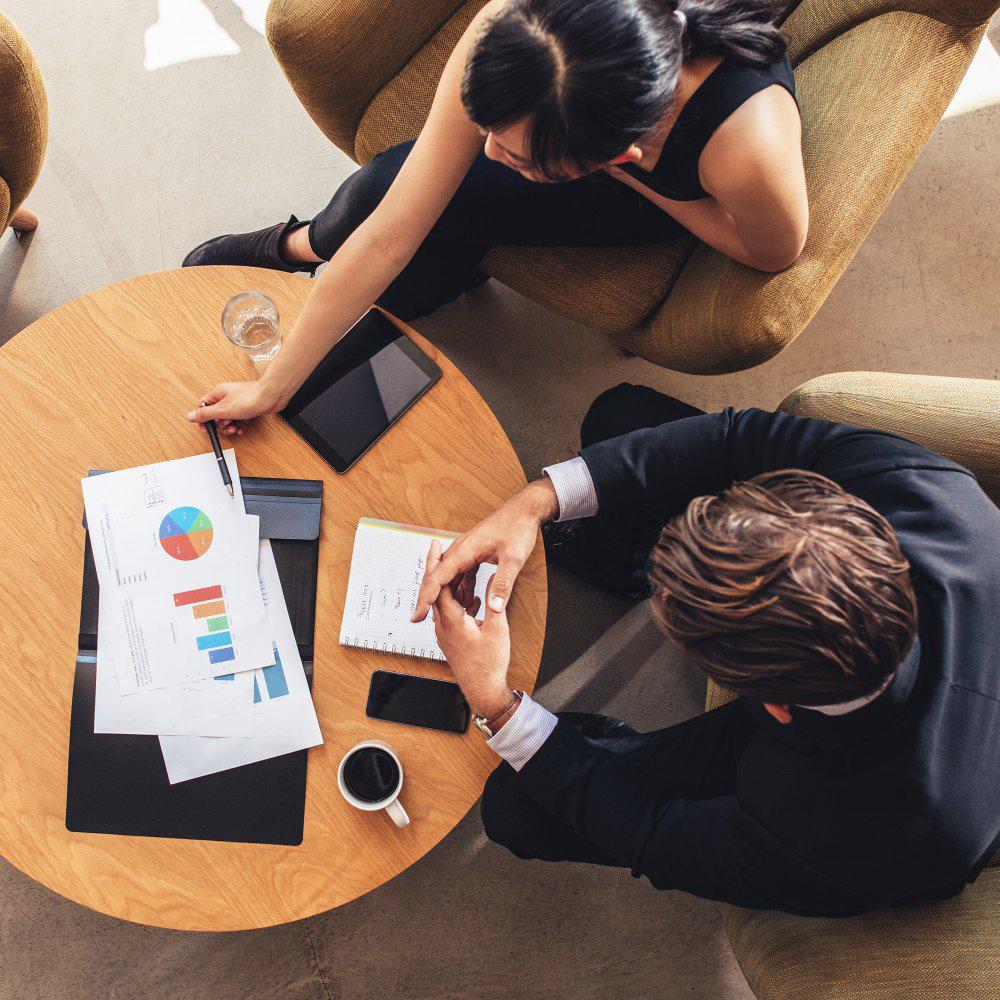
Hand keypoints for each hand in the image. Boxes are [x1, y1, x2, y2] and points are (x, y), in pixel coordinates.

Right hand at [186, 381, 278, 436]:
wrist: (271, 397)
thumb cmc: (249, 398)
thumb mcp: (223, 409)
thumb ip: (206, 414)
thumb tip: (190, 416)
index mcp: (217, 394)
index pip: (203, 407)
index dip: (203, 420)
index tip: (207, 429)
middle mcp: (226, 397)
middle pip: (216, 416)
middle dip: (220, 425)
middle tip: (227, 425)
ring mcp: (236, 403)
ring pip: (228, 419)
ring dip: (230, 427)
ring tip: (236, 428)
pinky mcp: (246, 409)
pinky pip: (238, 420)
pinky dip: (239, 426)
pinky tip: (242, 429)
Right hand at [411, 478, 557, 622]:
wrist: (525, 509)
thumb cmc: (518, 528)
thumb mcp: (514, 559)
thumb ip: (503, 584)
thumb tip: (494, 608)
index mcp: (465, 550)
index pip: (438, 577)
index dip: (427, 598)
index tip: (418, 615)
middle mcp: (461, 549)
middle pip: (437, 577)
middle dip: (428, 598)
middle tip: (419, 618)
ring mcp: (466, 551)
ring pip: (448, 576)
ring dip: (446, 595)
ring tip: (446, 615)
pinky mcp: (473, 553)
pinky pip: (461, 573)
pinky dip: (461, 588)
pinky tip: (466, 601)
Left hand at [430, 549, 511, 718]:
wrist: (483, 691)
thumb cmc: (489, 665)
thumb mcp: (498, 629)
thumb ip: (494, 602)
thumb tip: (494, 580)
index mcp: (452, 621)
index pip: (438, 586)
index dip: (437, 564)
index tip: (437, 546)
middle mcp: (443, 626)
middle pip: (436, 591)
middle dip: (439, 569)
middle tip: (440, 548)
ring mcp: (445, 633)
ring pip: (444, 602)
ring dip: (451, 586)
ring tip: (462, 572)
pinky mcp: (451, 639)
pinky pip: (450, 614)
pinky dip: (458, 602)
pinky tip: (472, 600)